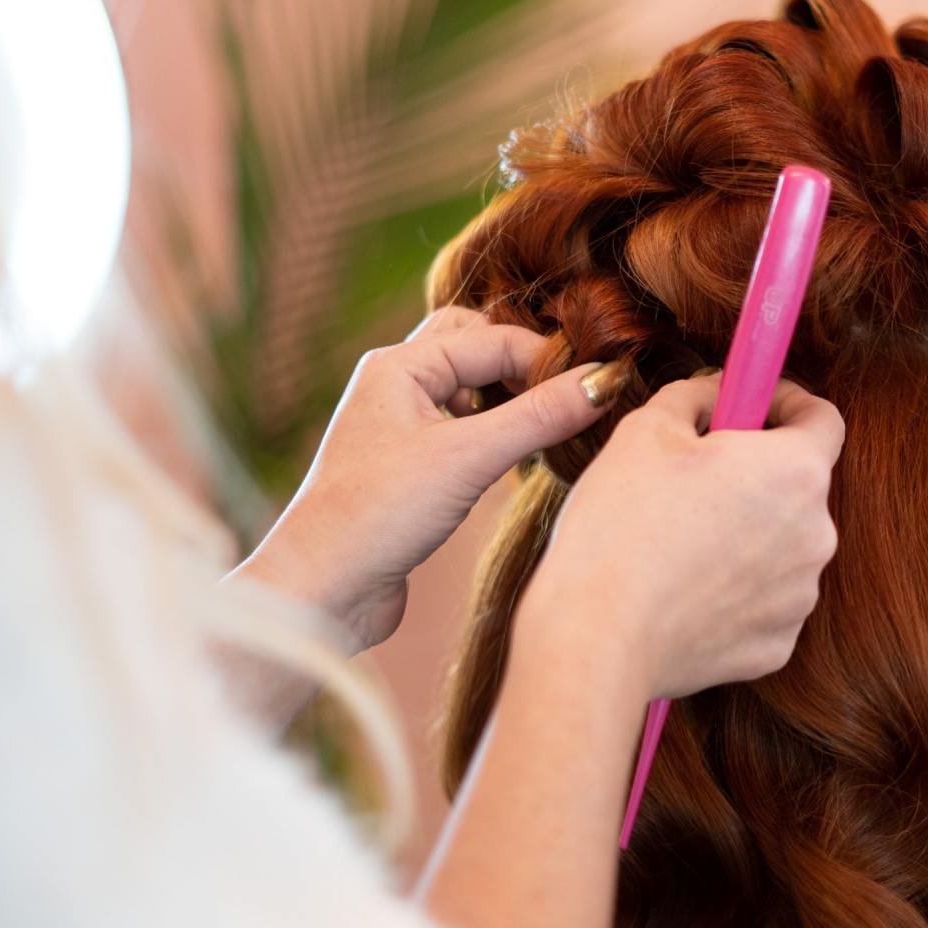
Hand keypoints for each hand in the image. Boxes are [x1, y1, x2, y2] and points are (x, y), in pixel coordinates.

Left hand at [233, 307, 619, 650]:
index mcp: (398, 365)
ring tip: (545, 424)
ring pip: (468, 388)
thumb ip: (539, 416)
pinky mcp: (406, 466)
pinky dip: (493, 431)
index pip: (493, 338)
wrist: (323, 589)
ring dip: (507, 398)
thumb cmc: (380, 514)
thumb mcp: (469, 458)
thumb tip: (604, 382)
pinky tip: (514, 458)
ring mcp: (397, 425)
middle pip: (474, 346)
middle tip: (566, 394)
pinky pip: (460, 427)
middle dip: (522, 364)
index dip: (548, 359)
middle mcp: (393, 384)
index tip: (599, 384)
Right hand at [511, 375, 845, 702]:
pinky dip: (734, 591)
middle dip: (754, 475)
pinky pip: (763, 601)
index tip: (752, 407)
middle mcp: (818, 534)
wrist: (597, 637)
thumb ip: (697, 395)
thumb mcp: (645, 429)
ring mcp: (801, 596)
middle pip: (797, 487)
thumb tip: (716, 394)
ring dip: (745, 534)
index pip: (823, 419)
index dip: (787, 404)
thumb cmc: (620, 526)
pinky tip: (684, 590)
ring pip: (780, 546)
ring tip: (679, 542)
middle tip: (693, 479)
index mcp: (796, 471)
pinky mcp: (778, 645)